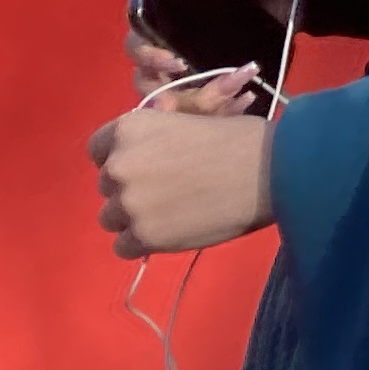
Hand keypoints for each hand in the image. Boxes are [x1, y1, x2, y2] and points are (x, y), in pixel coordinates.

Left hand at [89, 104, 274, 257]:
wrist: (270, 171)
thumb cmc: (240, 139)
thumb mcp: (189, 122)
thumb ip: (158, 140)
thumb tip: (149, 152)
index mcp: (130, 128)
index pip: (98, 149)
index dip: (118, 158)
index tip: (142, 167)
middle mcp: (119, 164)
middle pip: (106, 186)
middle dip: (131, 189)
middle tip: (167, 192)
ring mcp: (129, 203)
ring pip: (111, 219)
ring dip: (135, 218)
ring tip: (171, 215)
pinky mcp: (144, 236)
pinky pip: (123, 247)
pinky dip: (143, 243)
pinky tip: (172, 232)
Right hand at [123, 0, 303, 95]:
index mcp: (166, 12)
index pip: (137, 37)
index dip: (147, 54)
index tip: (177, 62)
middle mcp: (167, 45)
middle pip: (145, 79)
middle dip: (164, 94)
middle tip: (193, 97)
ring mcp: (187, 71)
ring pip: (169, 103)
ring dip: (192, 110)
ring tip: (230, 101)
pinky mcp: (208, 88)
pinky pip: (198, 113)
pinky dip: (216, 116)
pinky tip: (243, 104)